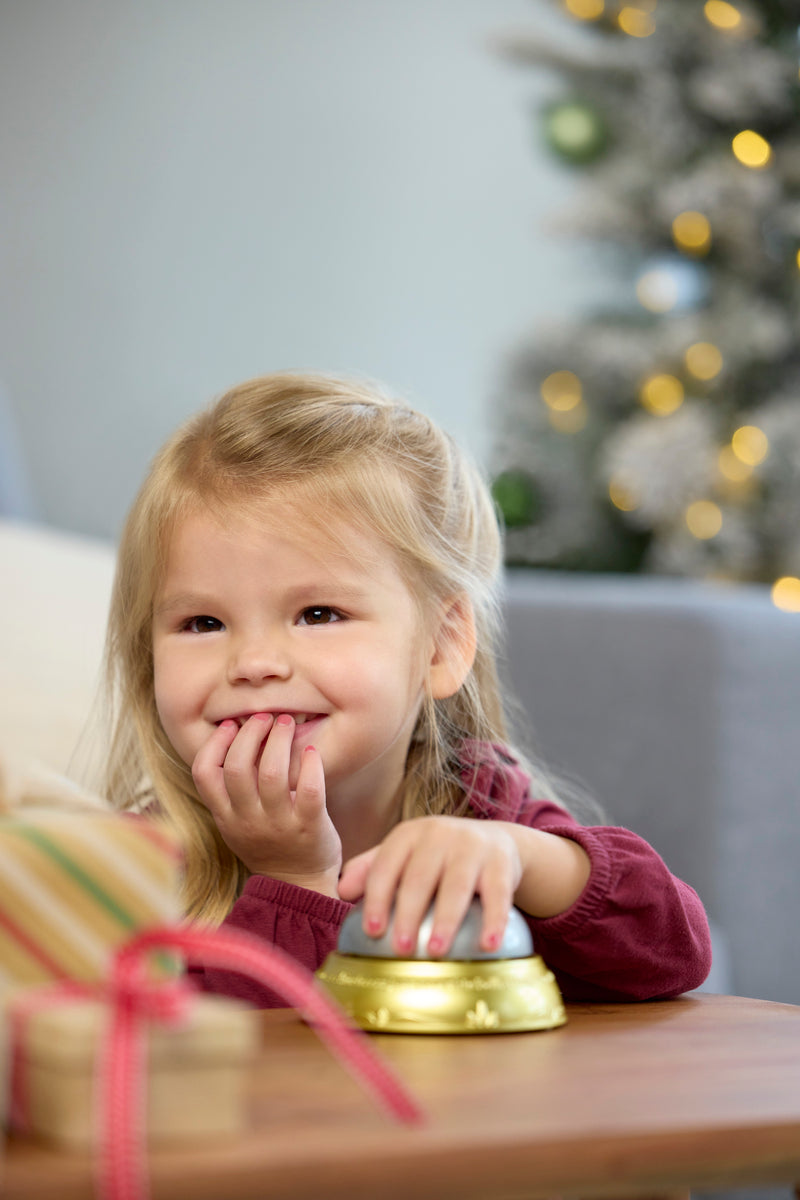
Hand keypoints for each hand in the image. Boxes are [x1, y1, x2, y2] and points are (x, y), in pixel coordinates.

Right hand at [191, 713, 341, 894]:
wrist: (299, 886)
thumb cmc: (268, 845)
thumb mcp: (237, 824)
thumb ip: (232, 791)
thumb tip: (236, 736)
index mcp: (226, 818)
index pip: (204, 774)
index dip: (213, 744)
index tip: (229, 725)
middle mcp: (248, 821)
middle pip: (237, 767)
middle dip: (249, 733)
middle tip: (263, 717)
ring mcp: (279, 825)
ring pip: (271, 773)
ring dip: (278, 739)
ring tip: (285, 723)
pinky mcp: (310, 827)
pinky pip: (310, 790)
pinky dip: (311, 764)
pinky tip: (310, 751)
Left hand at [337, 816, 522, 957]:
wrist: (494, 841)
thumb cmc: (438, 856)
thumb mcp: (405, 853)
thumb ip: (372, 868)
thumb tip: (341, 891)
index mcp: (409, 834)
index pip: (386, 865)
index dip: (377, 897)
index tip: (372, 930)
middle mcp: (439, 834)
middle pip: (420, 876)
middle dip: (408, 913)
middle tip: (400, 949)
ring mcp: (472, 846)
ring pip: (457, 884)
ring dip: (446, 919)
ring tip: (437, 951)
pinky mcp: (502, 862)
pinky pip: (498, 893)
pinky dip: (494, 919)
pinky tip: (489, 945)